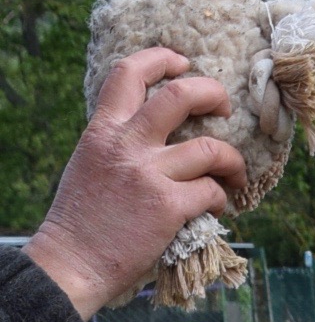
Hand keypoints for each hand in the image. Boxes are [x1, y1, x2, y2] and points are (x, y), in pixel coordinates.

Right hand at [25, 48, 247, 319]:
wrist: (72, 262)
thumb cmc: (81, 221)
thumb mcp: (89, 163)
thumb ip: (117, 143)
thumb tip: (151, 137)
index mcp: (103, 130)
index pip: (129, 73)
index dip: (161, 59)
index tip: (183, 63)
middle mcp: (127, 144)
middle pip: (180, 95)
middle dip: (212, 92)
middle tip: (225, 105)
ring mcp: (149, 174)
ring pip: (209, 147)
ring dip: (232, 159)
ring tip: (235, 173)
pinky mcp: (168, 207)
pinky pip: (211, 192)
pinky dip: (221, 199)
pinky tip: (217, 209)